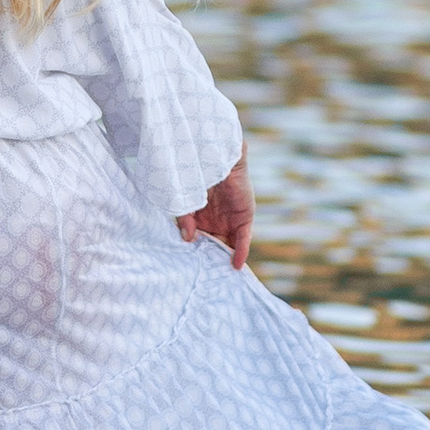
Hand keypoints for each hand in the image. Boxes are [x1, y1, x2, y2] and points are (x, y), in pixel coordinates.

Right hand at [177, 157, 253, 273]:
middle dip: (210, 259)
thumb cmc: (196, 174)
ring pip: (227, 245)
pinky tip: (235, 265)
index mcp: (200, 217)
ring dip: (223, 259)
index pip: (199, 240)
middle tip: (203, 275)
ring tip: (218, 275)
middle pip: (214, 245)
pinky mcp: (244, 218)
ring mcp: (230, 220)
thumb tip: (187, 238)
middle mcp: (215, 221)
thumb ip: (185, 219)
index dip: (196, 252)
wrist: (215, 155)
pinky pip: (242, 239)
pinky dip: (240, 252)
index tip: (189, 267)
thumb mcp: (186, 200)